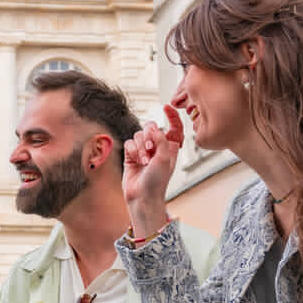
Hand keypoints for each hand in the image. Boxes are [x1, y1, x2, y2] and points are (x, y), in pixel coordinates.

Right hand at [123, 104, 183, 230]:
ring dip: (140, 147)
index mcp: (171, 147)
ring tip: (144, 161)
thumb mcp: (165, 158)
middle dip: (149, 134)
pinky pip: (129, 142)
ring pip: (138, 134)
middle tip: (150, 147)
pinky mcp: (131, 154)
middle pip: (151, 127)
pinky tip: (135, 160)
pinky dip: (132, 150)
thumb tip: (154, 128)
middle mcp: (157, 147)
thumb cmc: (157, 181)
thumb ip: (161, 140)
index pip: (173, 127)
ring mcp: (144, 150)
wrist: (143, 196)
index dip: (172, 116)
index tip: (167, 107)